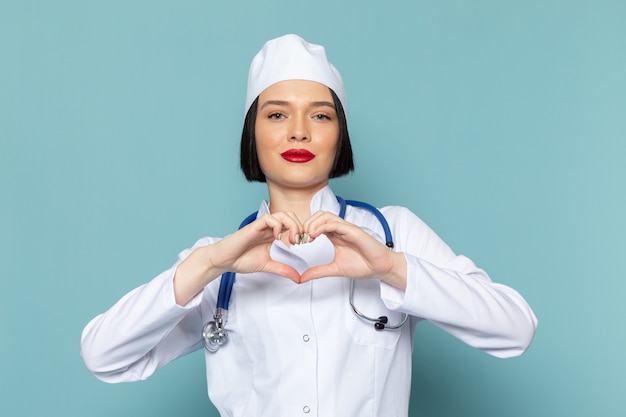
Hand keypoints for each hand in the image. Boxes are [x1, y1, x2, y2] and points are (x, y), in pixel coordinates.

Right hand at [174, 211, 303, 304]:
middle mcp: (269, 228)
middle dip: (300, 227)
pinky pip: (269, 218)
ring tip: (291, 239)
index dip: (301, 232)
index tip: (303, 245)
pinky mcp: (253, 226)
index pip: (293, 224)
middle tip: (299, 242)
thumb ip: (283, 269)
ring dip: (291, 225)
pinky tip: (276, 238)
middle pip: (290, 215)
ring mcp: (261, 226)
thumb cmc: (241, 260)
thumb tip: (299, 277)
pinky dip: (277, 226)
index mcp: (273, 234)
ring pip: (282, 214)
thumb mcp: (268, 265)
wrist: (224, 261)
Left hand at [299, 211, 406, 288]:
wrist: (380, 268)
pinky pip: (335, 223)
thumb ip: (318, 271)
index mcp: (335, 235)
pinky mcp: (353, 231)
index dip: (304, 230)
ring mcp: (346, 228)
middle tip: (300, 239)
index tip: (297, 242)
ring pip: (325, 215)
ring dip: (313, 223)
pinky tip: (315, 235)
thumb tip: (302, 277)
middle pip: (318, 215)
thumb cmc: (362, 265)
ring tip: (307, 236)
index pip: (316, 223)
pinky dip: (322, 226)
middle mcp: (340, 229)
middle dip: (306, 224)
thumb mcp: (334, 269)